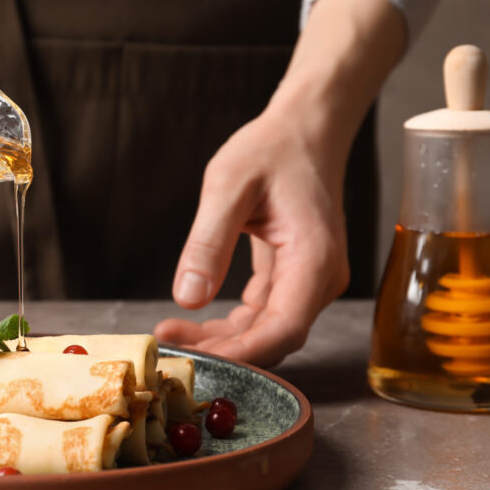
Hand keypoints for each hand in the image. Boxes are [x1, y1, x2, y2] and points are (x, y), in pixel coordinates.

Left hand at [153, 0, 405, 366]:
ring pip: (266, 330)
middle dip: (223, 350)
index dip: (241, 353)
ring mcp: (310, 281)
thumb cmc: (272, 149)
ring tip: (173, 335)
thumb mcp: (228, 187)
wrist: (305, 130)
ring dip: (223, 339)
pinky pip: (263, 313)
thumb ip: (208, 243)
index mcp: (313, 259)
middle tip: (169, 347)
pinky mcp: (295, 277)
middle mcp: (320, 278)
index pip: (283, 329)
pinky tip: (194, 322)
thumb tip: (188, 298)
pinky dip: (231, 323)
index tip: (197, 359)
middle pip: (273, 337)